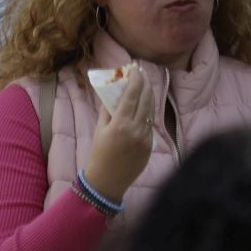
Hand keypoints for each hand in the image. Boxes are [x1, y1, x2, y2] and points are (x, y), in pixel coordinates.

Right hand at [84, 66, 155, 202]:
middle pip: (146, 100)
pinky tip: (144, 107)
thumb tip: (114, 93)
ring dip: (149, 96)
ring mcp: (145, 138)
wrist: (107, 181)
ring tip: (145, 86)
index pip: (132, 95)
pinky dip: (148, 113)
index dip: (135, 80)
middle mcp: (136, 129)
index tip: (135, 69)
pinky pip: (150, 124)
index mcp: (120, 124)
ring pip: (151, 111)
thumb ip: (107, 110)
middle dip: (145, 84)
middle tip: (141, 74)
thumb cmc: (98, 155)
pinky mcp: (150, 146)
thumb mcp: (99, 130)